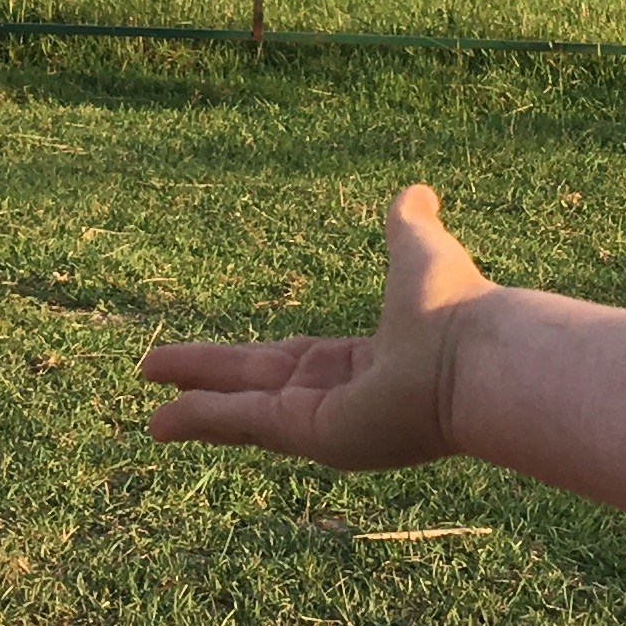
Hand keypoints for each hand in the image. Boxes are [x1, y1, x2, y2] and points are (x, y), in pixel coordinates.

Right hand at [139, 184, 494, 468]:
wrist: (474, 358)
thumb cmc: (454, 309)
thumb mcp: (419, 251)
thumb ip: (408, 225)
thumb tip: (415, 191)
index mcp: (364, 363)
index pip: (291, 361)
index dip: (248, 360)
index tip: (214, 359)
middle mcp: (341, 399)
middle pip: (255, 386)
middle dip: (208, 382)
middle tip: (157, 376)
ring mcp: (325, 423)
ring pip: (243, 413)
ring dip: (196, 413)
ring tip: (150, 424)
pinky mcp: (312, 434)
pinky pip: (245, 423)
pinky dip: (201, 421)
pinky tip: (161, 423)